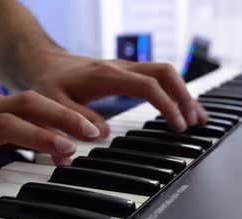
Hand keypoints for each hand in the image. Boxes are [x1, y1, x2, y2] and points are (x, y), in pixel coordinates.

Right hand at [0, 91, 99, 190]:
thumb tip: (64, 148)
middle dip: (61, 117)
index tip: (93, 129)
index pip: (36, 102)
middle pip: (26, 105)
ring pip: (0, 125)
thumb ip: (25, 138)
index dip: (66, 113)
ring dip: (34, 135)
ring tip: (61, 148)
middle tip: (89, 134)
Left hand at [25, 51, 207, 137]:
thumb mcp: (53, 102)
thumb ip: (75, 118)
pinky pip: (157, 77)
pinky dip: (173, 91)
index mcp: (106, 75)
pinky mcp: (126, 72)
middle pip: (165, 73)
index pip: (148, 86)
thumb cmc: (49, 82)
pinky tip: (180, 107)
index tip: (178, 126)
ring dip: (183, 93)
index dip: (167, 105)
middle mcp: (120, 67)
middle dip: (185, 96)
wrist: (44, 61)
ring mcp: (125, 68)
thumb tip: (102, 135)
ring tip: (197, 117)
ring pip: (165, 73)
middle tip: (195, 122)